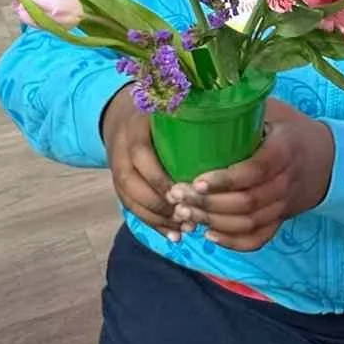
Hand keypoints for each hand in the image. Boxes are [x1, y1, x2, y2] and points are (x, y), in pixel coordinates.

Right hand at [101, 87, 179, 239]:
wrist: (121, 117)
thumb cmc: (159, 115)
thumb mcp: (170, 108)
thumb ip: (190, 117)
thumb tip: (228, 130)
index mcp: (135, 127)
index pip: (140, 154)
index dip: (157, 177)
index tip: (180, 192)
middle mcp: (120, 148)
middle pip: (130, 182)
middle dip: (158, 204)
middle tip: (186, 216)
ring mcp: (116, 168)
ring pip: (129, 199)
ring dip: (157, 219)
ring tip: (184, 230)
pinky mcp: (118, 185)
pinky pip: (131, 208)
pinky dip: (152, 224)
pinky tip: (173, 235)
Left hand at [168, 100, 334, 251]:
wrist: (325, 159)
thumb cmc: (289, 129)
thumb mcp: (274, 111)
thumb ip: (245, 106)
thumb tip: (202, 94)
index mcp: (285, 150)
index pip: (256, 170)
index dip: (225, 180)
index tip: (195, 181)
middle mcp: (287, 181)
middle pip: (249, 202)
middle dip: (209, 204)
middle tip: (178, 198)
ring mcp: (285, 204)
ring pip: (250, 223)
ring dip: (215, 223)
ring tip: (185, 214)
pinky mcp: (281, 220)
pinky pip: (259, 239)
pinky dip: (234, 242)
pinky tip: (209, 235)